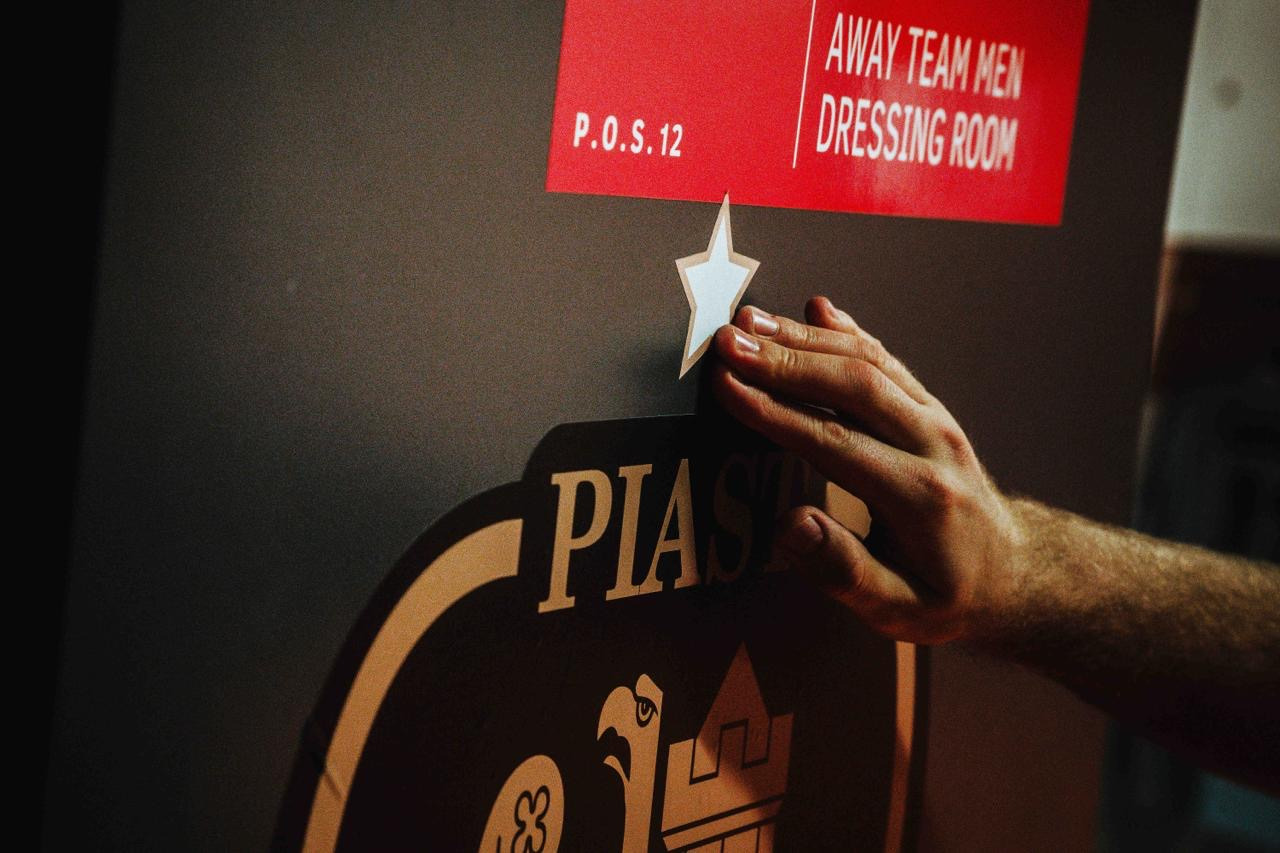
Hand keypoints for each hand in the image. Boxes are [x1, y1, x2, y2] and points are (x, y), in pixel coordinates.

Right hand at [711, 297, 1024, 644]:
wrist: (1013, 575)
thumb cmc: (946, 597)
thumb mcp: (897, 609)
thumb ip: (842, 571)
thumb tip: (790, 525)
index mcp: (920, 496)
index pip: (835, 442)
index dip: (775, 412)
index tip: (727, 387)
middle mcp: (934, 444)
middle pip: (854, 386)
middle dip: (783, 361)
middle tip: (725, 343)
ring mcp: (937, 419)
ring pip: (869, 362)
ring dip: (805, 339)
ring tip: (748, 322)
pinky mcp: (931, 408)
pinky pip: (887, 360)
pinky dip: (847, 332)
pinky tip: (814, 309)